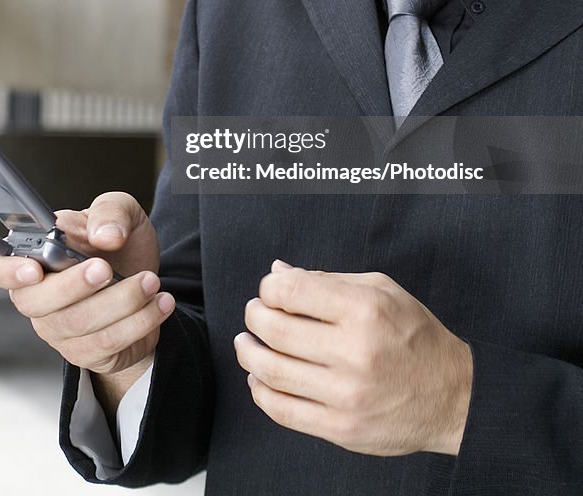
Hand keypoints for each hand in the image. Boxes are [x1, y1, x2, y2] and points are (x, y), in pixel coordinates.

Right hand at [0, 191, 174, 376]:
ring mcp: (56, 328)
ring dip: (120, 301)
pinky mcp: (84, 352)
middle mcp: (37, 295)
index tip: (34, 268)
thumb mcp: (123, 212)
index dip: (5, 270)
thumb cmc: (122, 243)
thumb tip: (103, 234)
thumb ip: (110, 211)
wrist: (151, 281)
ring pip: (77, 323)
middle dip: (73, 285)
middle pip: (34, 301)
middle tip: (107, 268)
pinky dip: (139, 321)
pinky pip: (106, 343)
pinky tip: (160, 302)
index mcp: (33, 254)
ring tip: (151, 281)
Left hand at [234, 261, 471, 456]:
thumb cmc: (415, 336)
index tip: (269, 290)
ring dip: (249, 354)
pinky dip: (261, 392)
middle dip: (254, 316)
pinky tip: (259, 379)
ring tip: (247, 343)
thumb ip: (327, 280)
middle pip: (275, 330)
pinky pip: (284, 411)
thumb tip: (279, 272)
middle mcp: (354, 351)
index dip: (269, 287)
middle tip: (254, 313)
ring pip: (272, 372)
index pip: (292, 291)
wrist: (453, 396)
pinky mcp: (341, 428)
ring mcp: (346, 394)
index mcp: (364, 309)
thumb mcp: (381, 291)